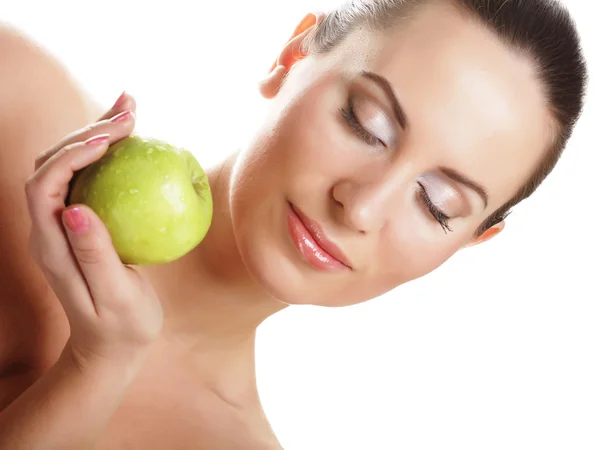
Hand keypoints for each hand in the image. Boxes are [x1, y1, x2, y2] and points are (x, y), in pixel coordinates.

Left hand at [25, 92, 163, 368]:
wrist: (111, 346)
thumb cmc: (120, 326)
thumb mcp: (113, 296)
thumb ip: (94, 254)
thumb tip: (75, 208)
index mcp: (51, 244)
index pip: (44, 185)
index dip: (71, 154)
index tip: (110, 139)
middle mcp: (50, 227)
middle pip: (53, 163)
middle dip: (88, 130)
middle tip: (130, 111)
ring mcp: (66, 223)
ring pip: (70, 164)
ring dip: (96, 132)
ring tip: (131, 110)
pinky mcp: (85, 223)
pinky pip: (92, 178)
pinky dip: (110, 153)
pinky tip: (133, 140)